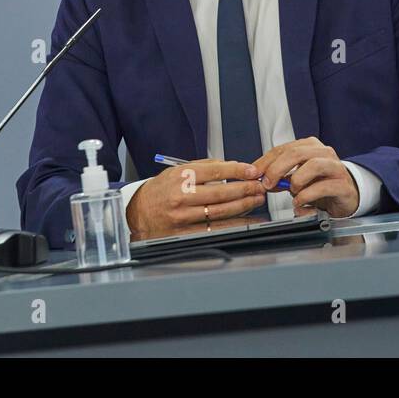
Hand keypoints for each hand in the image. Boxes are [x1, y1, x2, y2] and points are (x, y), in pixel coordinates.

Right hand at [126, 159, 266, 240]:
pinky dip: (232, 224)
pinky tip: (244, 219)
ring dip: (243, 205)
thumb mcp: (176, 171)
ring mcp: (184, 216)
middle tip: (259, 186)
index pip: (215, 171)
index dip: (237, 170)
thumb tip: (230, 166)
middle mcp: (182, 196)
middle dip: (245, 189)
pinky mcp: (185, 232)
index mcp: (181, 177)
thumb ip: (203, 167)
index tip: (252, 170)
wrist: (138, 213)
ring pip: (220, 211)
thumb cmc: (160, 191)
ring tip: (256, 200)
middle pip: (221, 192)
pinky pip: (214, 228)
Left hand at [253, 138, 359, 218]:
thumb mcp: (297, 178)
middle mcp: (323, 153)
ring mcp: (335, 167)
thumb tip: (261, 178)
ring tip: (292, 192)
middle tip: (267, 183)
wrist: (346, 195)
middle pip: (296, 153)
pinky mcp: (342, 184)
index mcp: (309, 146)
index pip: (283, 148)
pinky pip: (322, 187)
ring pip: (312, 165)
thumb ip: (281, 176)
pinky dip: (307, 196)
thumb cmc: (320, 183)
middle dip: (277, 169)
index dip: (265, 161)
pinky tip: (300, 202)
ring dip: (296, 181)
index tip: (254, 173)